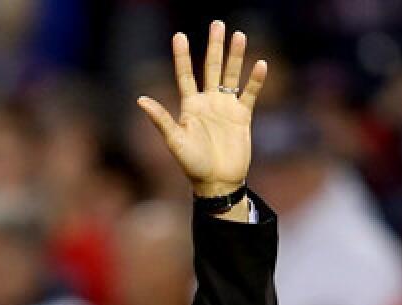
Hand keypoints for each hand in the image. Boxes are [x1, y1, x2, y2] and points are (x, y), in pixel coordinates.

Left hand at [137, 20, 267, 197]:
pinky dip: (255, 80)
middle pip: (210, 68)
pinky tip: (261, 63)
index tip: (179, 35)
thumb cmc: (192, 165)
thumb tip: (140, 100)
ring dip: (235, 56)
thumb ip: (161, 119)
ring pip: (231, 75)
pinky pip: (249, 94)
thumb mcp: (174, 141)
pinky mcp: (242, 117)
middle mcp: (207, 103)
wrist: (217, 182)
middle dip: (214, 46)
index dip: (182, 56)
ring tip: (239, 35)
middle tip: (217, 23)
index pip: (185, 75)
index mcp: (189, 106)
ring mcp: (225, 108)